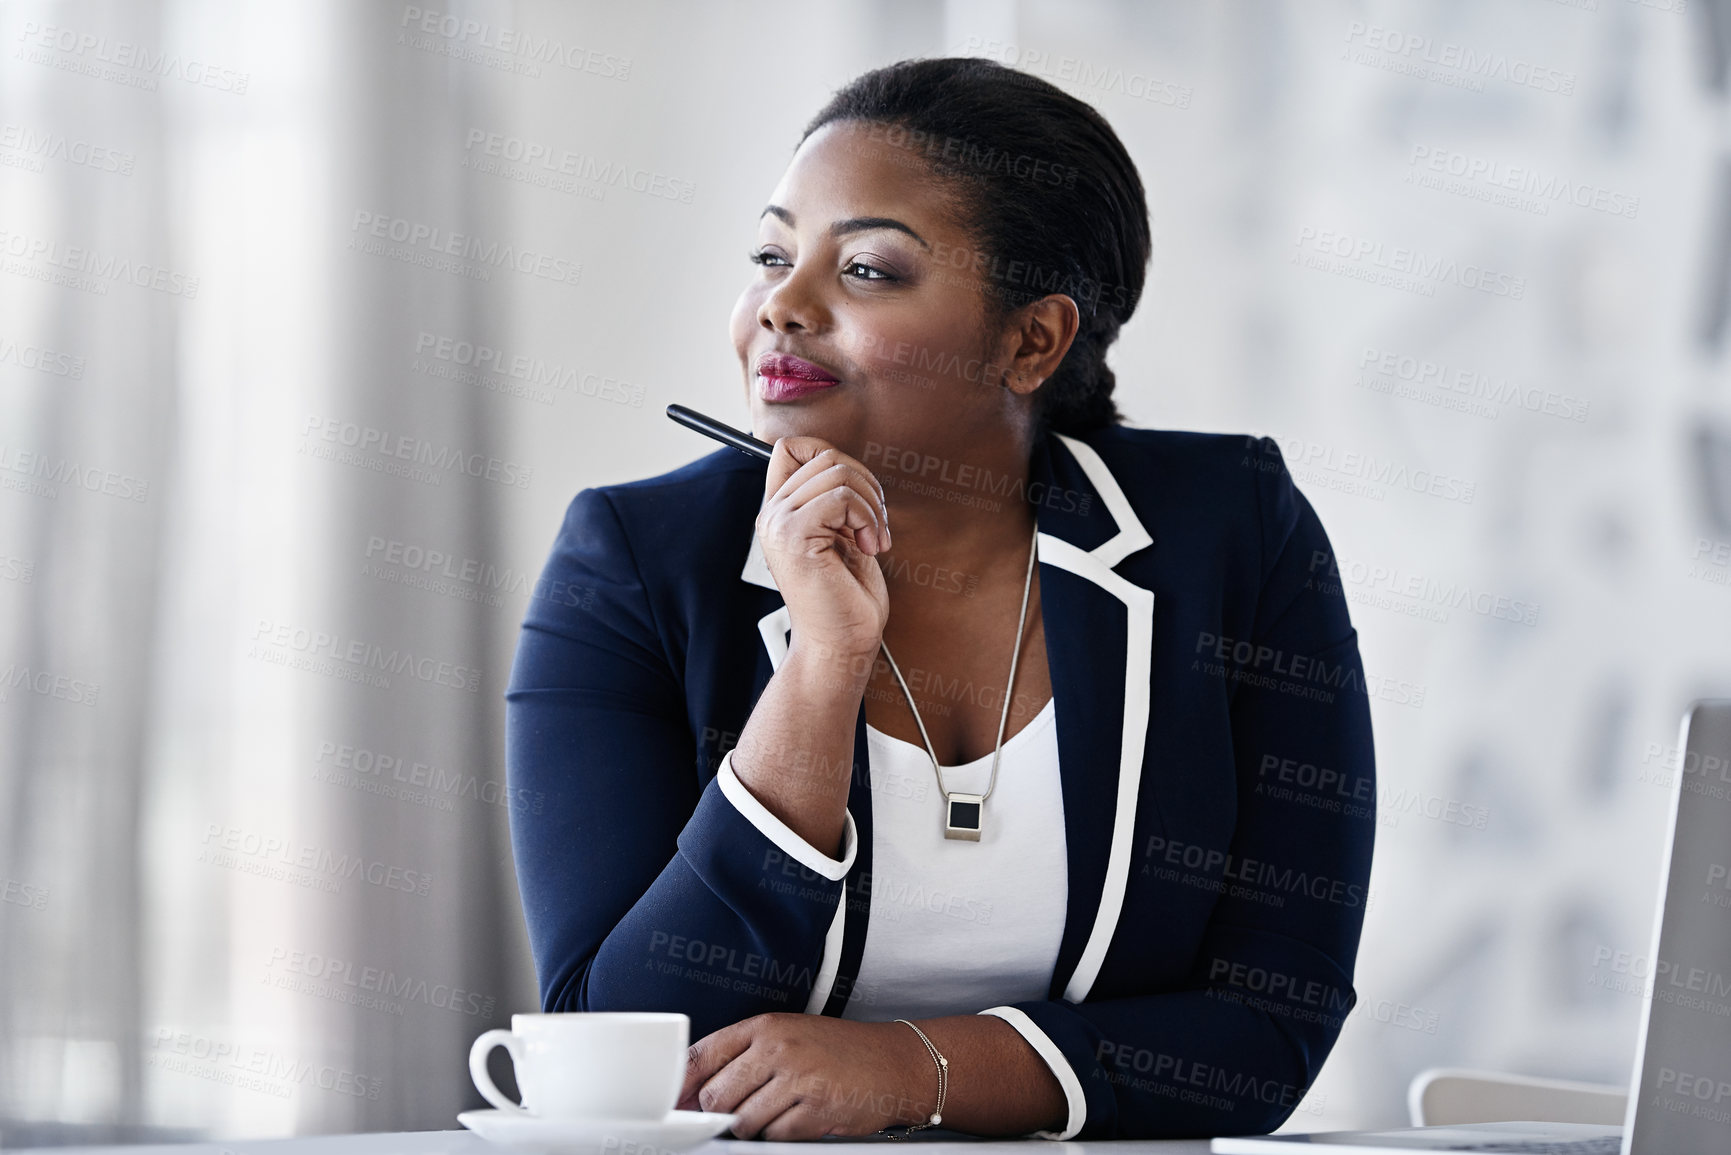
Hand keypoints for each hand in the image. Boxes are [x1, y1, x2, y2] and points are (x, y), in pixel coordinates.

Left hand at [678, 1013, 932, 1139]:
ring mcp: (798, 1080)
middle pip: (717, 1094)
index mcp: (766, 1026)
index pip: (703, 1055)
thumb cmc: (838, 1050)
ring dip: (752, 1126)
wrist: (893, 1063)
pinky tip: (798, 1118)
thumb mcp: (789, 1035)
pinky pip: (776, 1137)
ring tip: (776, 1111)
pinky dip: (780, 1135)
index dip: (682, 1085)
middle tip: (736, 1112)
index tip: (675, 1102)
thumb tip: (694, 1091)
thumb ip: (742, 1056)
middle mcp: (779, 1049)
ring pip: (744, 1121)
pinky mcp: (816, 1111)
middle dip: (720, 1112)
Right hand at [756, 437, 890, 661]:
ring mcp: (779, 523)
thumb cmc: (847, 597)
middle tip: (874, 526)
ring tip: (873, 540)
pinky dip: (867, 519)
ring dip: (871, 505)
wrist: (840, 643)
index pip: (791, 447)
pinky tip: (869, 548)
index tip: (856, 496)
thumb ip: (836, 499)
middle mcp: (773, 513)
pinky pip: (841, 497)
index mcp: (781, 511)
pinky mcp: (794, 535)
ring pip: (837, 472)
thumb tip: (849, 465)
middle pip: (825, 455)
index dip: (830, 454)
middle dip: (865, 484)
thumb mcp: (843, 535)